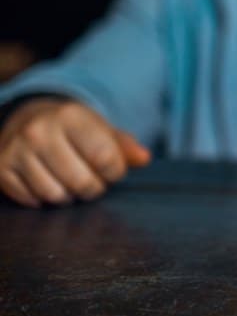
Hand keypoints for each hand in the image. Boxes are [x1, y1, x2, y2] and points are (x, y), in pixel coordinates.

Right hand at [0, 99, 150, 207]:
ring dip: (69, 196)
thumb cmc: (74, 129)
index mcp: (71, 115)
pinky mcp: (1, 168)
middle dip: (94, 188)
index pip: (105, 158)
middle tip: (93, 180)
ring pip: (55, 195)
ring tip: (71, 181)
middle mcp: (40, 130)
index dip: (115, 172)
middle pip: (82, 182)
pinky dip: (44, 199)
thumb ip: (125, 145)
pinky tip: (49, 182)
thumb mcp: (102, 128)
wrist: (29, 118)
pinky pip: (32, 200)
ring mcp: (17, 150)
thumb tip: (143, 158)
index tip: (112, 170)